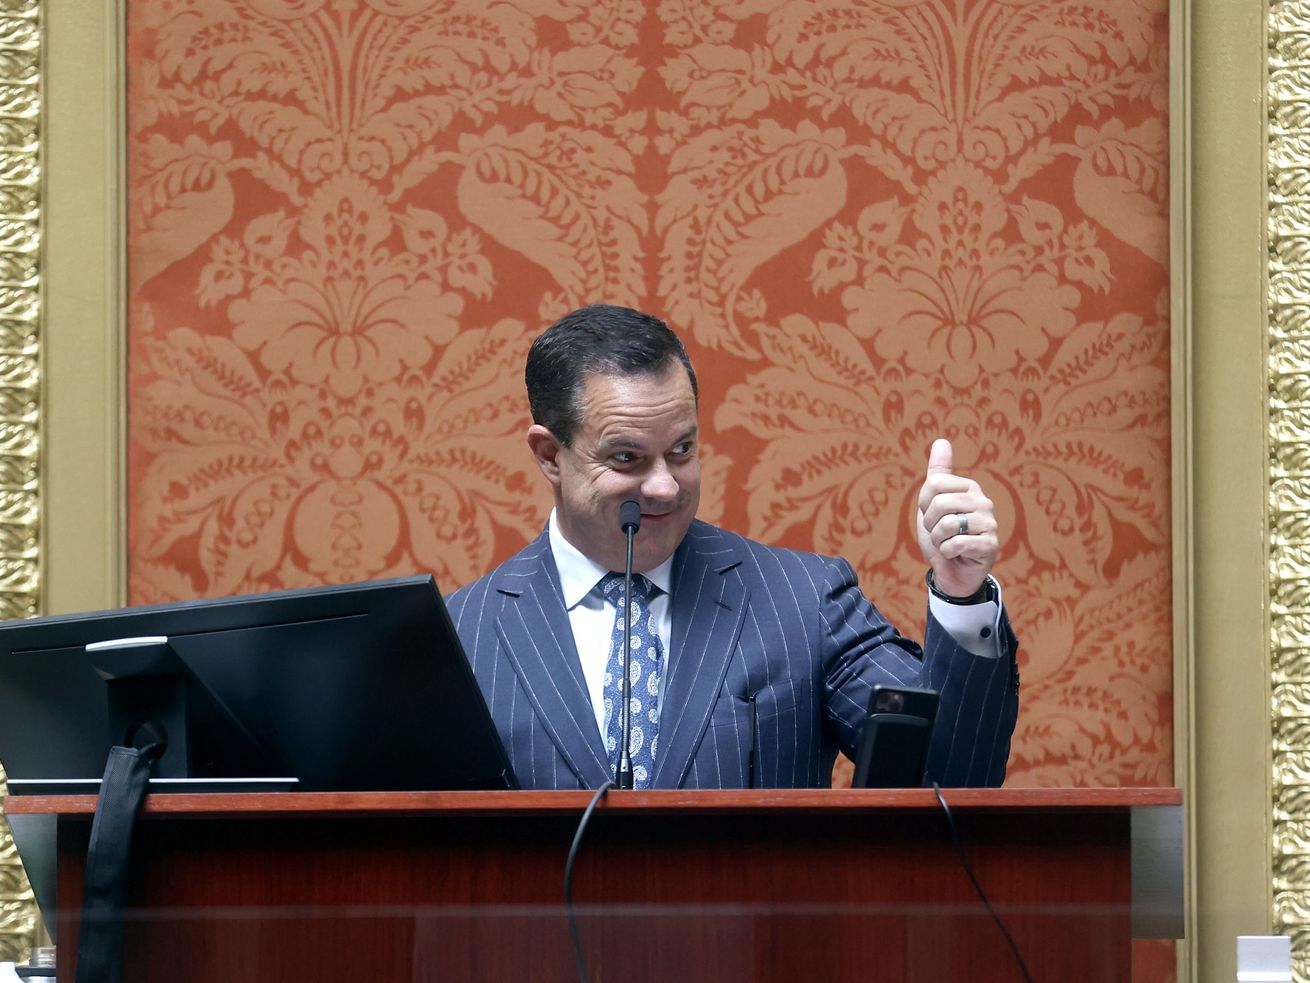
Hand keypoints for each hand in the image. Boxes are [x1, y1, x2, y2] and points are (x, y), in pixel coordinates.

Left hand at [916, 438, 998, 597]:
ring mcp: (989, 523)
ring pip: (947, 524)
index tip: (932, 515)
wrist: (954, 571)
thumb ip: (938, 473)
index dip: (924, 504)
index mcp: (969, 488)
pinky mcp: (990, 545)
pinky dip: (947, 552)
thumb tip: (941, 440)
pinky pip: (955, 543)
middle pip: (939, 503)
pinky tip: (956, 554)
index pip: (933, 483)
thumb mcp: (933, 503)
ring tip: (947, 543)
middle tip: (939, 533)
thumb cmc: (943, 535)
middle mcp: (983, 501)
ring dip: (938, 540)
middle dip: (930, 524)